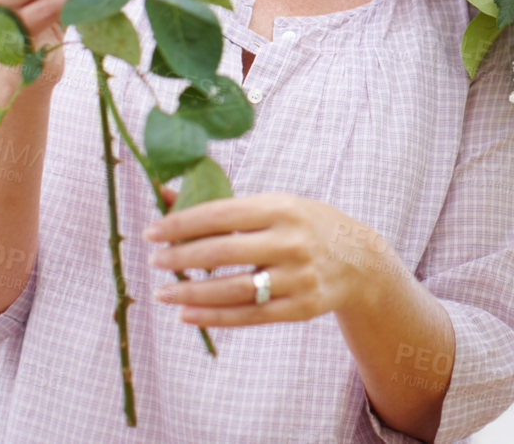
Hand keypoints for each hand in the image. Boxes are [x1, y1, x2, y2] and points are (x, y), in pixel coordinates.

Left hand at [142, 192, 395, 326]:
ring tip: (162, 292)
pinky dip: (213, 317)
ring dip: (191, 291)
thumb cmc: (306, 226)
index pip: (221, 214)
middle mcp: (291, 241)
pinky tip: (186, 313)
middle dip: (182, 257)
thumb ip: (224, 204)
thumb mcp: (276, 205)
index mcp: (282, 208)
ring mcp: (297, 277)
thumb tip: (166, 195)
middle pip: (223, 251)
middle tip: (154, 261)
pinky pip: (249, 316)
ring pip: (232, 289)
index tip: (152, 232)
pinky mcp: (300, 308)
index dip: (182, 224)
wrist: (360, 261)